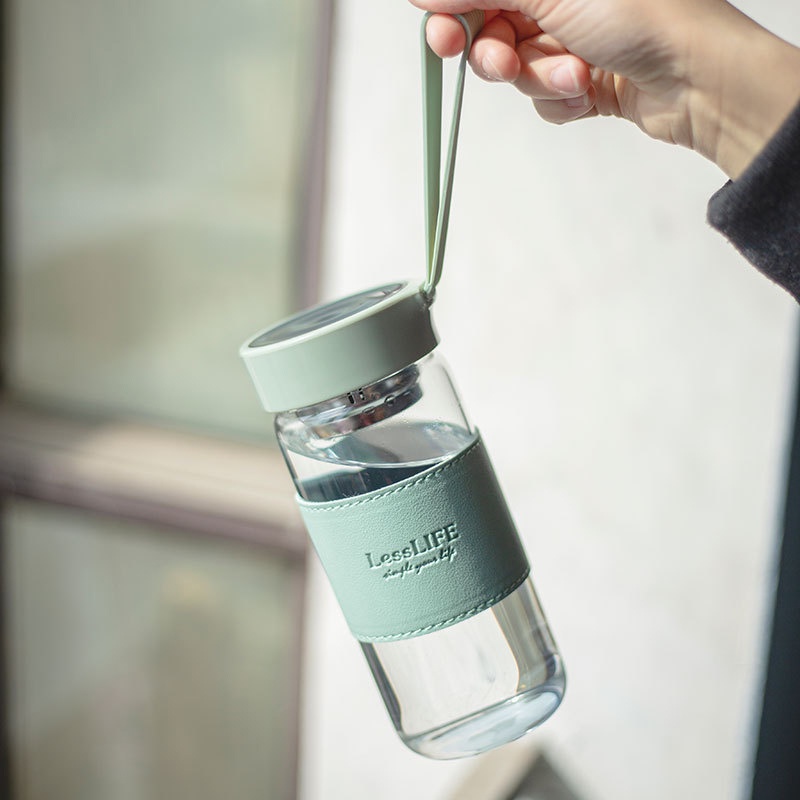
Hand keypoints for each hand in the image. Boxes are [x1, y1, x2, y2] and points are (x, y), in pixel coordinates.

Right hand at [411, 1, 799, 177]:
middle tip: (500, 63)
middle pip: (490, 28)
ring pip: (516, 69)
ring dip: (538, 78)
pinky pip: (543, 96)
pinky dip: (559, 98)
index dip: (453, 8)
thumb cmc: (641, 14)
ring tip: (572, 75)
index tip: (441, 30)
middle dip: (493, 53)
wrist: (696, 76)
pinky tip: (588, 90)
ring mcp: (571, 37)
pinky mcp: (582, 78)